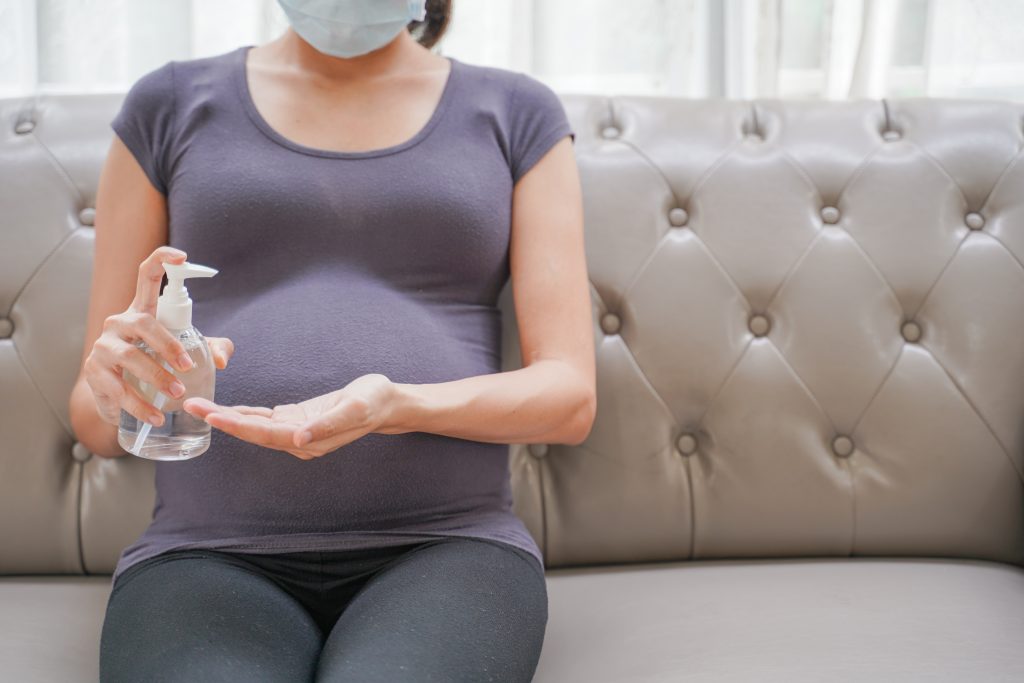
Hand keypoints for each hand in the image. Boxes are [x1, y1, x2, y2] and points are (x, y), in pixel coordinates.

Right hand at [83, 246, 234, 426]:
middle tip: (188, 366)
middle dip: (167, 344)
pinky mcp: (96, 373)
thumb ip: (210, 349)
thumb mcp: (186, 353)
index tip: (182, 256)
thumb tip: (222, 360)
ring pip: (129, 357)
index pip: (147, 276)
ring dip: (156, 376)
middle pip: (143, 323)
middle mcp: (120, 323)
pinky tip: (156, 417)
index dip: (163, 261)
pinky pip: (118, 389)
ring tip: (177, 394)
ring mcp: (104, 347)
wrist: (119, 398)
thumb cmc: (155, 365)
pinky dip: (140, 405)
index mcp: (143, 311)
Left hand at [182, 373, 396, 459]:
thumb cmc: (372, 402)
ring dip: (227, 417)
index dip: (238, 426)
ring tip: (199, 406)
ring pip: (254, 426)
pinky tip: (225, 409)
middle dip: (221, 420)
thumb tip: (299, 438)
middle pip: (252, 432)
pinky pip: (264, 419)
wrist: (385, 403)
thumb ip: (328, 424)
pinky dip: (243, 414)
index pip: (265, 435)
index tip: (213, 416)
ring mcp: (295, 431)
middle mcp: (298, 440)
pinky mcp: (296, 419)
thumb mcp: (355, 409)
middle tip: (192, 405)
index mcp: (309, 440)